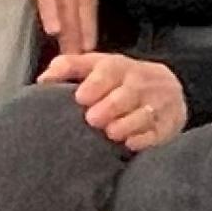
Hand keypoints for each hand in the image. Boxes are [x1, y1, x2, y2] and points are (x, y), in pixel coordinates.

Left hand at [41, 51, 184, 149]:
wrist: (167, 90)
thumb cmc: (120, 82)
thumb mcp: (96, 66)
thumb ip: (69, 68)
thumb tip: (43, 80)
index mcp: (120, 67)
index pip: (109, 70)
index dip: (96, 83)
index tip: (81, 97)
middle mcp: (142, 83)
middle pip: (129, 93)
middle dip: (111, 106)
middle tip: (93, 119)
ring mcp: (159, 104)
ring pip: (145, 113)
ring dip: (127, 124)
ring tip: (112, 133)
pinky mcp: (168, 125)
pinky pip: (158, 133)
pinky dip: (145, 139)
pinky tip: (131, 144)